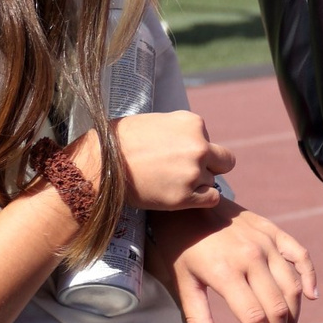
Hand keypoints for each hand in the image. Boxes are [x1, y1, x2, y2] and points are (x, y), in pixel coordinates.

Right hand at [108, 112, 232, 210]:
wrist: (98, 165)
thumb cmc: (119, 142)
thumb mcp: (155, 122)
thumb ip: (179, 131)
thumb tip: (193, 139)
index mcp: (192, 122)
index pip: (208, 139)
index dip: (194, 149)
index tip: (175, 155)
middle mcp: (198, 145)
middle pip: (224, 161)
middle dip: (210, 166)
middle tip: (186, 173)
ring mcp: (193, 171)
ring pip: (212, 181)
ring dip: (197, 184)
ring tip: (169, 183)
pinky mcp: (185, 196)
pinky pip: (212, 199)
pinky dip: (201, 199)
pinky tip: (182, 197)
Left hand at [148, 202, 317, 322]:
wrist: (185, 203)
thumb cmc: (178, 246)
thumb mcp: (182, 282)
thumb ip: (197, 318)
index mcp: (227, 272)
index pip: (254, 318)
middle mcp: (252, 257)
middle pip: (278, 308)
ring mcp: (266, 242)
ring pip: (292, 287)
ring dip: (294, 318)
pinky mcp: (274, 232)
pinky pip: (300, 255)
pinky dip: (310, 276)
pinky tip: (311, 296)